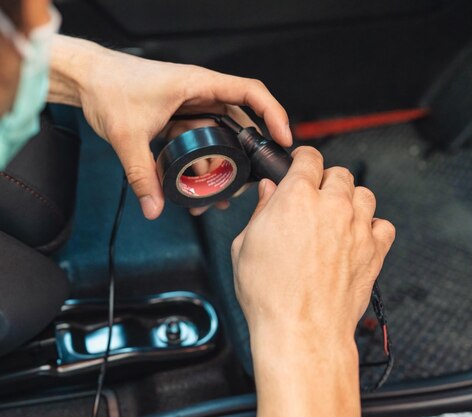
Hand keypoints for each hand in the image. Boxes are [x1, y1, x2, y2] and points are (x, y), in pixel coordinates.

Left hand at [49, 35, 290, 218]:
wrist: (86, 79)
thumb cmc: (108, 87)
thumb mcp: (128, 135)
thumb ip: (142, 175)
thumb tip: (154, 206)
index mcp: (198, 84)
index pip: (251, 92)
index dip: (274, 114)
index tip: (284, 138)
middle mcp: (201, 93)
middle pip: (240, 122)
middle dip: (247, 154)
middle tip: (249, 182)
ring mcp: (192, 106)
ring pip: (220, 136)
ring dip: (222, 164)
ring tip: (217, 194)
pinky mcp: (181, 118)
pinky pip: (201, 141)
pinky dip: (203, 162)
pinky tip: (197, 184)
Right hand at [231, 147, 394, 416]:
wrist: (302, 330)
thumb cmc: (271, 296)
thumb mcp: (245, 246)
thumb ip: (261, 211)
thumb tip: (269, 192)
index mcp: (296, 198)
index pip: (309, 158)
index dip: (303, 158)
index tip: (302, 163)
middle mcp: (331, 206)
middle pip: (340, 173)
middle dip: (327, 180)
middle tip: (316, 197)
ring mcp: (357, 227)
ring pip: (364, 194)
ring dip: (351, 201)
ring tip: (338, 217)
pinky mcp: (374, 250)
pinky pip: (384, 225)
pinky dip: (373, 227)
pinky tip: (358, 237)